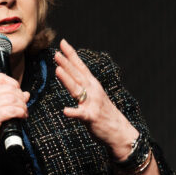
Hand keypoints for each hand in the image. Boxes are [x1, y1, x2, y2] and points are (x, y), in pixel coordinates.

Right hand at [0, 73, 29, 157]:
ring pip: (13, 99)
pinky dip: (21, 113)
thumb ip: (7, 99)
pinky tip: (22, 117)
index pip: (1, 78)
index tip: (18, 94)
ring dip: (22, 106)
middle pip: (9, 88)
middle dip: (21, 98)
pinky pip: (12, 110)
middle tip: (23, 107)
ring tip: (23, 113)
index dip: (14, 84)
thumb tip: (25, 93)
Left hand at [54, 39, 138, 159]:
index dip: (71, 54)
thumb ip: (82, 86)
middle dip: (66, 63)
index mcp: (93, 85)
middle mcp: (93, 91)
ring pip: (77, 90)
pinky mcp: (91, 117)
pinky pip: (81, 114)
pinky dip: (73, 112)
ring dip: (67, 80)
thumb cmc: (104, 113)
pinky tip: (65, 111)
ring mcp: (92, 103)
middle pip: (77, 75)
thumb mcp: (94, 95)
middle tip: (56, 53)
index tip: (62, 42)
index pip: (80, 66)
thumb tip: (69, 74)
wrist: (119, 131)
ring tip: (57, 70)